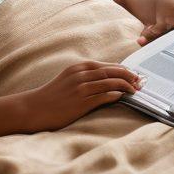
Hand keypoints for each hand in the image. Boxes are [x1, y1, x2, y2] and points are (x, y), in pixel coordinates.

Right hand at [22, 60, 142, 130]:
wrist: (34, 108)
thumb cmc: (52, 96)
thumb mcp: (68, 79)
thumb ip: (85, 77)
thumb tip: (106, 79)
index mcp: (79, 67)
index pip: (106, 65)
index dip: (122, 69)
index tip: (133, 73)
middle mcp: (81, 74)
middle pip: (111, 71)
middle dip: (128, 75)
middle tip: (140, 80)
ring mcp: (81, 88)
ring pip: (110, 82)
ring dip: (126, 85)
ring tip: (135, 89)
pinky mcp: (81, 102)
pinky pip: (103, 96)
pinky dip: (115, 95)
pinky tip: (122, 96)